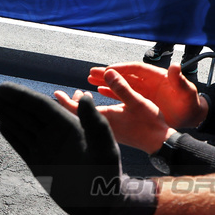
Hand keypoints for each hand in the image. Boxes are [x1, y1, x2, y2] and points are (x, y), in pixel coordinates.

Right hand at [0, 83, 156, 214]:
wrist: (100, 203)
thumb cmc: (106, 175)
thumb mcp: (104, 147)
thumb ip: (94, 123)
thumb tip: (85, 96)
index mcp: (69, 125)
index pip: (40, 105)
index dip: (21, 95)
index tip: (3, 87)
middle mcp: (55, 134)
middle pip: (28, 113)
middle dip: (9, 101)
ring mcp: (46, 148)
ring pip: (22, 127)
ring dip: (6, 114)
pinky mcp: (39, 164)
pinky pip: (22, 145)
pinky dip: (11, 135)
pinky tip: (1, 125)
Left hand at [56, 73, 171, 153]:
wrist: (159, 143)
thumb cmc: (149, 124)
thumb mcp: (136, 101)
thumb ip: (121, 87)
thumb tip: (107, 71)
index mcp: (105, 118)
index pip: (78, 111)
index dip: (65, 101)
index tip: (56, 93)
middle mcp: (103, 126)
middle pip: (80, 115)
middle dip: (72, 103)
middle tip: (65, 94)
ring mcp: (108, 131)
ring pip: (88, 118)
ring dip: (83, 107)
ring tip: (80, 96)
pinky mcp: (114, 133)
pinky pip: (95, 122)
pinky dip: (91, 112)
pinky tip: (96, 105)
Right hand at [86, 62, 206, 129]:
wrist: (192, 116)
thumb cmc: (190, 103)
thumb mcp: (186, 92)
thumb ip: (180, 80)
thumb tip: (175, 67)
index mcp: (157, 76)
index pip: (136, 69)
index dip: (122, 68)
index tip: (108, 69)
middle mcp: (148, 82)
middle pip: (125, 75)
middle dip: (109, 73)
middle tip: (91, 72)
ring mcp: (143, 91)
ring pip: (121, 84)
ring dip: (107, 82)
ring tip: (90, 80)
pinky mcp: (141, 101)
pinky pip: (124, 95)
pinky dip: (112, 93)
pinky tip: (100, 91)